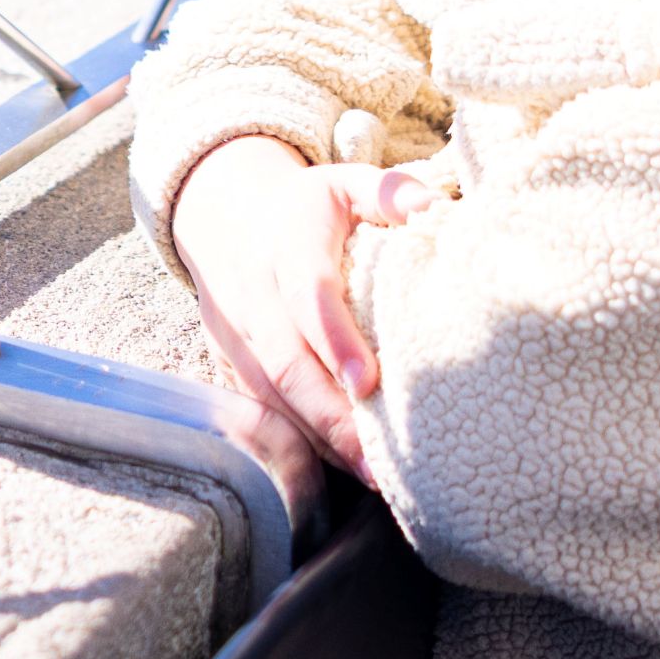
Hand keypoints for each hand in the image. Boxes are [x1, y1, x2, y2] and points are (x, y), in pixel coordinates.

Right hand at [168, 143, 417, 494]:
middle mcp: (252, 291)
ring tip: (373, 476)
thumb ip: (390, 192)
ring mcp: (234, 333)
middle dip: (330, 416)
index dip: (334, 339)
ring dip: (319, 440)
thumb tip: (431, 212)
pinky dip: (299, 444)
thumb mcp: (346, 183)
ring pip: (270, 396)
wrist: (229, 219)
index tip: (368, 383)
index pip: (308, 294)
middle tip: (380, 461)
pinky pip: (260, 411)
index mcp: (287, 241)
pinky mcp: (228, 365)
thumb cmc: (310, 210)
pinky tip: (342, 467)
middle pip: (285, 363)